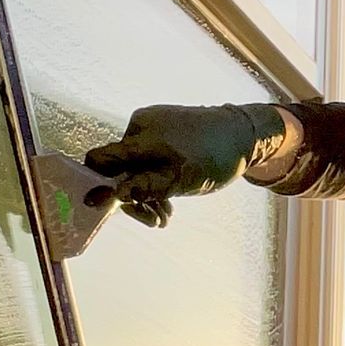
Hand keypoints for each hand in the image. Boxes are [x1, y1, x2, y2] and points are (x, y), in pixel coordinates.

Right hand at [85, 103, 259, 227]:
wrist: (245, 134)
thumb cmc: (214, 157)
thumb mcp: (179, 180)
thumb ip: (143, 187)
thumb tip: (112, 195)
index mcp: (139, 137)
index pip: (100, 160)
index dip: (99, 185)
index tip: (112, 208)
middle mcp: (139, 126)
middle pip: (120, 167)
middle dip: (134, 196)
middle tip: (155, 220)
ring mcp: (152, 125)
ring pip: (137, 165)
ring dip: (148, 192)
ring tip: (166, 215)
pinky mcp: (164, 128)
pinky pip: (150, 156)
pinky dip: (157, 177)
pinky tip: (169, 199)